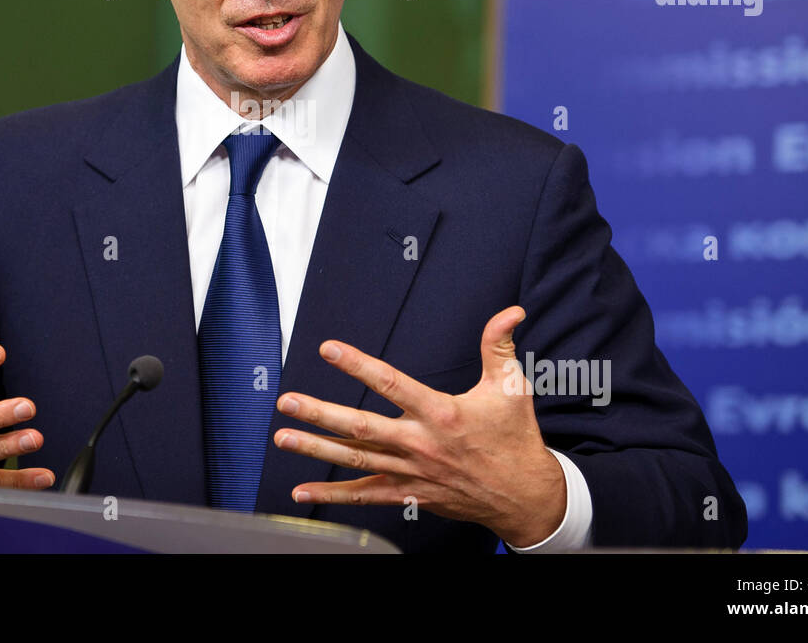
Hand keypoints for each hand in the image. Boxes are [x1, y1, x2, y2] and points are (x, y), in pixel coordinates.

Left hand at [273, 306, 565, 546]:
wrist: (525, 497)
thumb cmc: (515, 439)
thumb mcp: (511, 387)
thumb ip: (499, 345)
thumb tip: (510, 311)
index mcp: (441, 414)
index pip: (392, 383)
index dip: (358, 365)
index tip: (329, 349)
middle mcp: (421, 444)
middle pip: (363, 428)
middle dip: (322, 414)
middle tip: (288, 402)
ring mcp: (411, 472)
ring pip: (357, 459)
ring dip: (316, 449)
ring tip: (283, 437)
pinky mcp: (409, 494)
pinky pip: (365, 494)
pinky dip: (333, 496)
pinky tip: (302, 491)